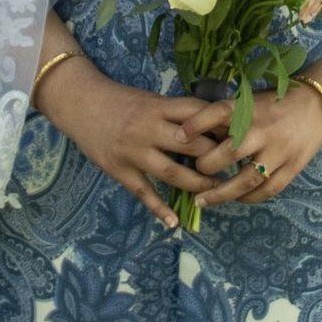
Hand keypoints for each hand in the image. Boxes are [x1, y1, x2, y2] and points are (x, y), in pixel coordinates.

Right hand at [41, 61, 229, 231]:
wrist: (80, 102)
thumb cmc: (121, 100)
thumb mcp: (151, 99)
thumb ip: (176, 113)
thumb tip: (212, 126)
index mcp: (159, 107)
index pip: (198, 116)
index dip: (221, 127)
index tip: (240, 137)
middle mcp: (149, 129)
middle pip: (191, 146)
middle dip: (215, 158)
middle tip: (236, 168)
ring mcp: (133, 151)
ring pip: (172, 173)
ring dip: (196, 185)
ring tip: (215, 191)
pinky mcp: (119, 169)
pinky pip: (142, 192)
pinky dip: (158, 209)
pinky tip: (173, 222)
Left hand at [189, 85, 321, 207]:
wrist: (318, 105)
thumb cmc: (276, 102)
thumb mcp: (251, 100)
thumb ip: (228, 116)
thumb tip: (192, 132)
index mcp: (251, 108)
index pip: (220, 112)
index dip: (197, 124)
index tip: (178, 136)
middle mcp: (263, 130)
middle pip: (231, 151)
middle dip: (208, 165)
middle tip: (196, 171)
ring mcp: (279, 151)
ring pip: (247, 179)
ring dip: (222, 193)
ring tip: (202, 201)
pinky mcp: (292, 167)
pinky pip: (267, 190)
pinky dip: (248, 198)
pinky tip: (236, 200)